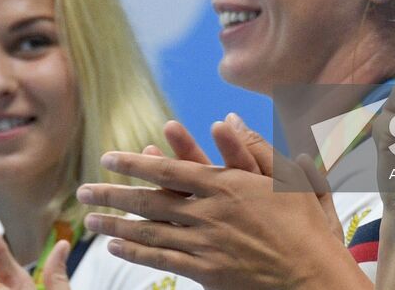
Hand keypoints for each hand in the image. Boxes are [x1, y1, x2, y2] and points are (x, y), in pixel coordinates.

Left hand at [78, 117, 364, 289]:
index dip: (135, 164)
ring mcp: (205, 245)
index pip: (168, 170)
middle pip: (149, 200)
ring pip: (149, 232)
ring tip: (90, 221)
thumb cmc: (305, 225)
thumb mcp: (287, 177)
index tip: (108, 158)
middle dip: (112, 195)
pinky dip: (136, 253)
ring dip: (115, 226)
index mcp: (226, 184)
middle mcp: (209, 212)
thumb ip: (254, 147)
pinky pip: (162, 259)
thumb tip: (227, 119)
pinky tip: (117, 248)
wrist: (312, 277)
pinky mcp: (206, 272)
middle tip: (82, 192)